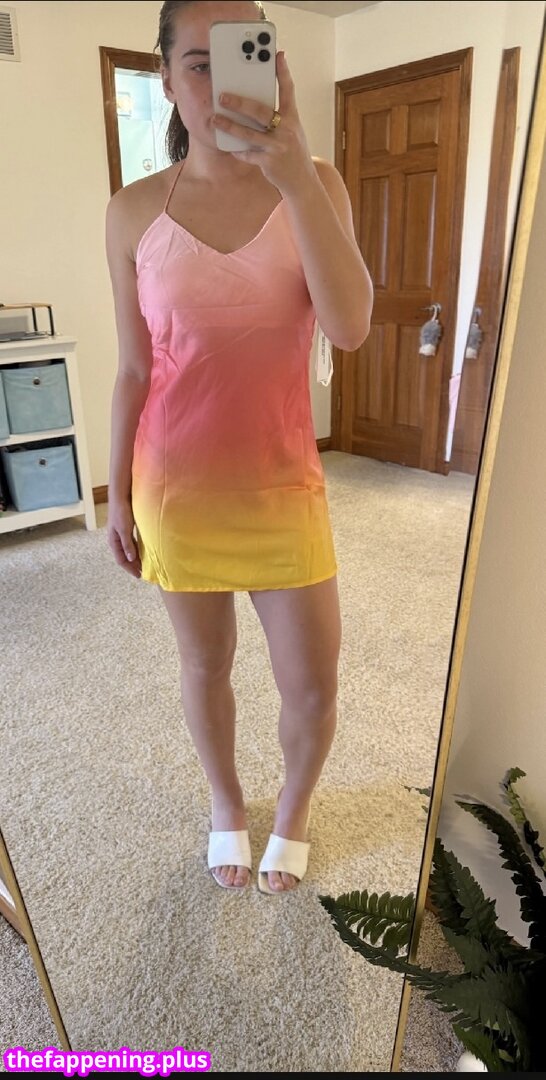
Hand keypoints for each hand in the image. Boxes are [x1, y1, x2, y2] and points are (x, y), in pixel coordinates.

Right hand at [107, 500, 141, 579]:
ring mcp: (121, 535)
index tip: (139, 575)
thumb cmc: (121, 512)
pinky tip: (143, 552)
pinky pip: (131, 544)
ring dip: (135, 558)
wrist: (120, 497)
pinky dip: (137, 550)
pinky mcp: (126, 529)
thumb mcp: (124, 529)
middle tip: (144, 572)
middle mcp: (116, 540)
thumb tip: (131, 558)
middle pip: (124, 557)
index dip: (130, 568)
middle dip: (133, 565)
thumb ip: (127, 544)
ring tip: (144, 564)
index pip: (121, 560)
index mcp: (113, 541)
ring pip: (128, 551)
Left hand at [212, 52, 315, 196]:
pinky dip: (238, 150)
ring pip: (249, 134)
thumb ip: (278, 117)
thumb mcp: (291, 131)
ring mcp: (277, 146)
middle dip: (240, 103)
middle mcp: (286, 130)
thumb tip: (253, 103)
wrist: (301, 181)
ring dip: (229, 126)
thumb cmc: (292, 153)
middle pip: (260, 111)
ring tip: (215, 119)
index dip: (283, 72)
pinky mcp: (269, 162)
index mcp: (292, 118)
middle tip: (223, 96)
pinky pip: (248, 153)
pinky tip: (229, 146)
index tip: (278, 55)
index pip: (288, 91)